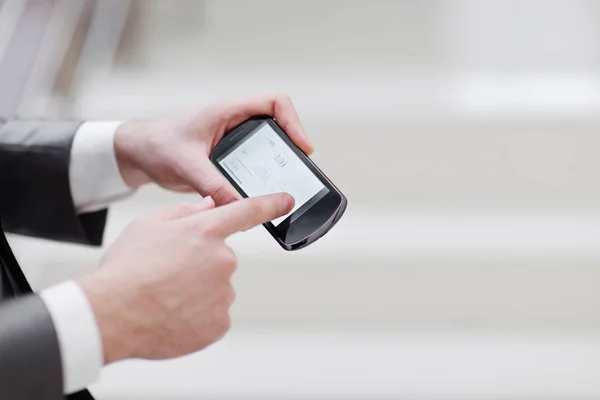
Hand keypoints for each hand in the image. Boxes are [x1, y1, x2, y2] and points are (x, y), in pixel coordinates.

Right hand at [78, 192, 293, 363]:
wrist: (112, 314)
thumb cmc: (126, 268)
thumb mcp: (148, 225)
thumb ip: (184, 212)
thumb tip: (208, 206)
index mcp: (206, 231)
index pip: (247, 211)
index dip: (270, 203)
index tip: (286, 200)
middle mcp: (223, 260)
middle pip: (220, 258)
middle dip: (199, 263)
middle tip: (168, 273)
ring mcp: (224, 294)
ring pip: (216, 288)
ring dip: (197, 291)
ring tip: (165, 296)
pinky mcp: (220, 323)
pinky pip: (213, 314)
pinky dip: (197, 315)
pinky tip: (173, 314)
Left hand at [114, 93, 312, 204]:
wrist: (138, 154)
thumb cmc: (157, 144)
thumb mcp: (186, 165)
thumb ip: (212, 185)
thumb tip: (236, 206)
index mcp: (228, 111)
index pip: (275, 103)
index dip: (294, 122)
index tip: (301, 147)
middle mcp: (235, 122)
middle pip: (279, 126)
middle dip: (292, 146)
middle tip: (298, 170)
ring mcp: (234, 140)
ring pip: (269, 147)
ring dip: (279, 163)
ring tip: (286, 184)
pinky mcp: (230, 158)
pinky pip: (255, 164)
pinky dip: (263, 177)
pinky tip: (262, 195)